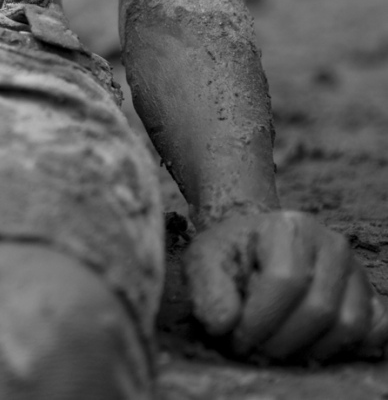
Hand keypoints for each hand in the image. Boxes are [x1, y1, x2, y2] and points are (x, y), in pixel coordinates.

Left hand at [184, 210, 387, 361]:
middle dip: (281, 341)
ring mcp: (354, 268)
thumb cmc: (231, 253)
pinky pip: (375, 330)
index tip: (235, 336)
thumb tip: (222, 324)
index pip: (285, 281)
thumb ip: (207, 289)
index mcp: (288, 226)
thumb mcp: (204, 260)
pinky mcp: (369, 292)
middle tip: (254, 347)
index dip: (259, 319)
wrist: (255, 244)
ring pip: (348, 325)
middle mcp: (330, 242)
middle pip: (319, 308)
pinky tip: (308, 343)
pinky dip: (345, 347)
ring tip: (276, 344)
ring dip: (309, 349)